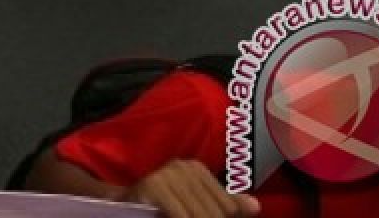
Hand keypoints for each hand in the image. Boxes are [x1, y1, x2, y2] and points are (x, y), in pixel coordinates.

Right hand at [121, 160, 260, 217]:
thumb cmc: (163, 206)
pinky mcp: (153, 186)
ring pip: (198, 216)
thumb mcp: (195, 203)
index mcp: (197, 169)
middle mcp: (183, 166)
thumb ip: (224, 204)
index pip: (227, 206)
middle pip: (214, 212)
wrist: (123, 203)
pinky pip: (180, 215)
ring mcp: (167, 174)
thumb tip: (255, 207)